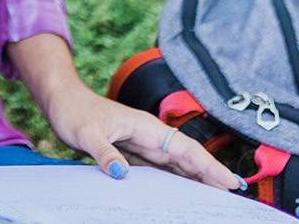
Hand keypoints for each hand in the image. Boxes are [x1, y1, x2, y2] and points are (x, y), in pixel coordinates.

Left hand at [39, 84, 244, 191]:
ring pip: (178, 165)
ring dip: (198, 178)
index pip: (186, 148)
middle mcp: (150, 135)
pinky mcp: (135, 153)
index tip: (230, 180)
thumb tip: (121, 174)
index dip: (209, 165)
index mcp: (147, 127)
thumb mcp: (87, 134)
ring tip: (218, 196)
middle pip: (188, 158)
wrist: (63, 102)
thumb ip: (105, 153)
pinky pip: (162, 169)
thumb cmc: (75, 113)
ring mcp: (144, 145)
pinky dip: (177, 180)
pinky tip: (186, 193)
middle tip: (235, 193)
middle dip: (212, 174)